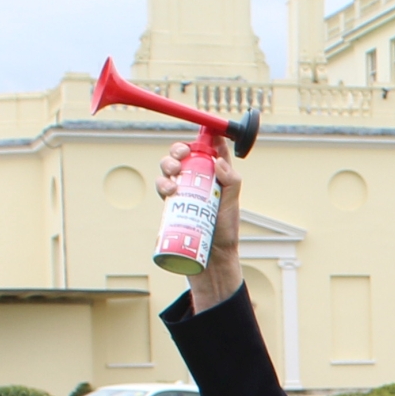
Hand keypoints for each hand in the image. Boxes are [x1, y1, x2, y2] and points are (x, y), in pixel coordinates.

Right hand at [156, 136, 242, 310]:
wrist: (211, 260)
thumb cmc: (225, 232)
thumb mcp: (232, 205)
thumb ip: (231, 182)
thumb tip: (219, 161)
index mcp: (216, 176)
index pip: (209, 150)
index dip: (205, 138)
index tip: (203, 135)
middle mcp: (198, 181)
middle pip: (184, 156)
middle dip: (178, 150)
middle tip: (180, 156)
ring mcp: (183, 192)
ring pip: (169, 169)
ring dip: (167, 165)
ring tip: (174, 176)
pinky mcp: (172, 205)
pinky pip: (162, 188)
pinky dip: (162, 184)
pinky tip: (168, 189)